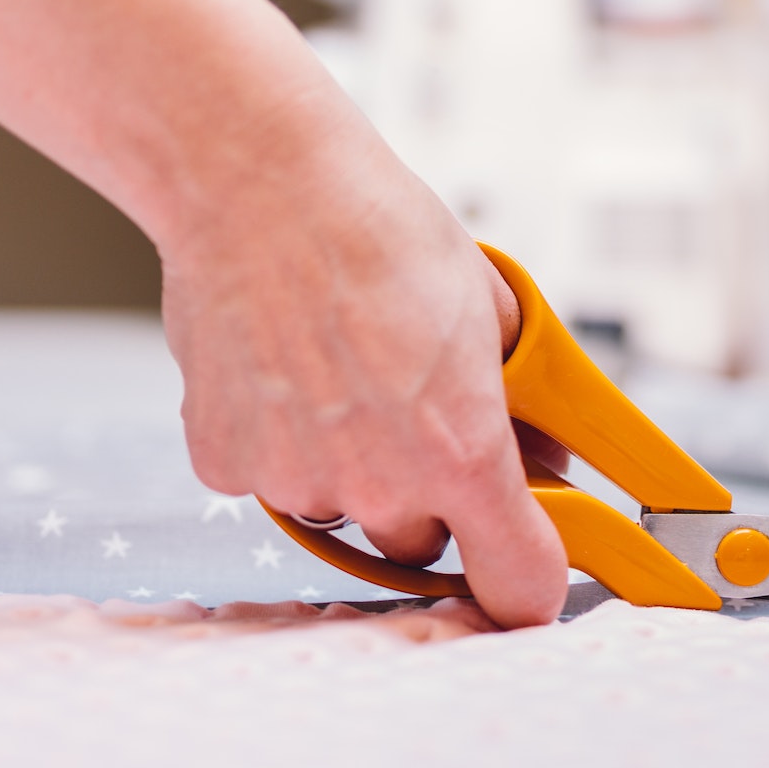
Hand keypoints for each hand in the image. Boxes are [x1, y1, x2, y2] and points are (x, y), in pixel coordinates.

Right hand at [159, 106, 567, 628]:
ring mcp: (295, 480)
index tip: (525, 572)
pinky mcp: (225, 464)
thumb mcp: (490, 313)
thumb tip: (543, 459)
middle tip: (414, 419)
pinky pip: (269, 480)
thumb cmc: (376, 231)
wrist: (261, 184)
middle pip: (419, 543)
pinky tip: (284, 370)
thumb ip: (521, 405)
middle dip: (427, 498)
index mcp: (460, 453)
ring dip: (349, 468)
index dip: (527, 583)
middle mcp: (379, 484)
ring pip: (340, 510)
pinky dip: (280, 442)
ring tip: (340, 376)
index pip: (517, 583)